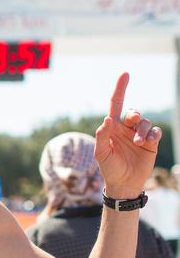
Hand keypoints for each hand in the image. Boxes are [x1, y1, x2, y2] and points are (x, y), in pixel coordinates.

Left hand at [94, 73, 161, 197]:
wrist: (123, 183)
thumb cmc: (109, 167)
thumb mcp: (101, 153)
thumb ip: (102, 136)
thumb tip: (107, 120)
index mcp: (112, 127)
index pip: (116, 104)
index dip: (120, 89)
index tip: (125, 74)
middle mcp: (126, 128)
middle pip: (133, 112)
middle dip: (134, 115)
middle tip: (132, 121)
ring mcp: (139, 135)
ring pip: (145, 122)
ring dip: (142, 130)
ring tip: (139, 143)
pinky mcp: (151, 143)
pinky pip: (156, 132)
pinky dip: (153, 134)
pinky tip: (149, 142)